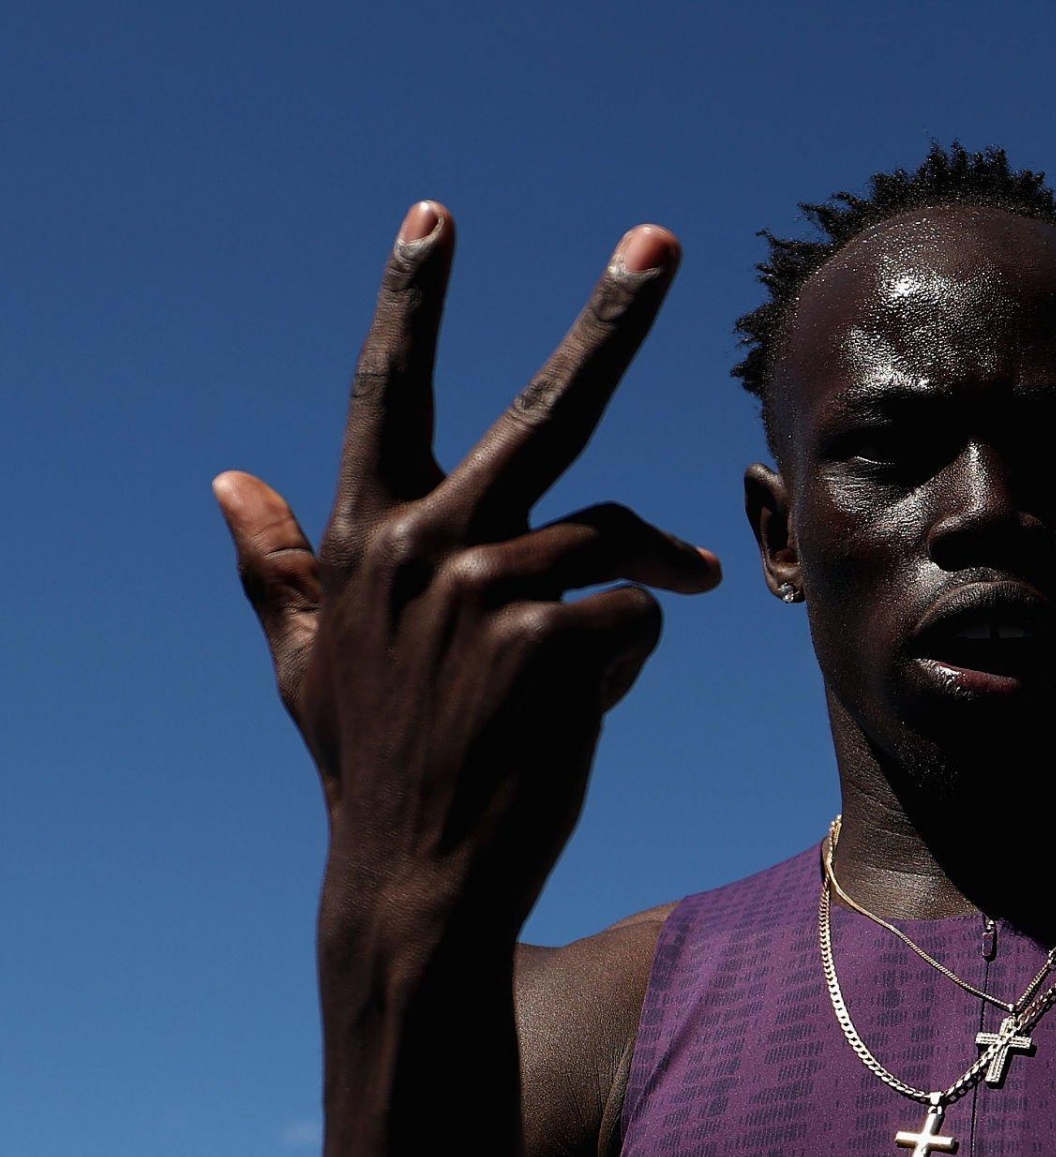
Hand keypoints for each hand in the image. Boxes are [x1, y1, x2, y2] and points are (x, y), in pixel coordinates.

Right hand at [213, 202, 721, 939]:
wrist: (420, 874)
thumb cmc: (374, 759)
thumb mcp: (306, 660)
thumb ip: (276, 566)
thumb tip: (226, 480)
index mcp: (365, 538)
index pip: (386, 393)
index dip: (410, 300)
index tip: (434, 216)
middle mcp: (422, 545)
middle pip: (545, 408)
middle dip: (612, 318)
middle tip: (661, 240)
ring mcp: (487, 589)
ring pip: (612, 540)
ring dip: (645, 578)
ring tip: (655, 614)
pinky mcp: (552, 639)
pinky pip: (636, 613)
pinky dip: (632, 655)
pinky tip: (591, 704)